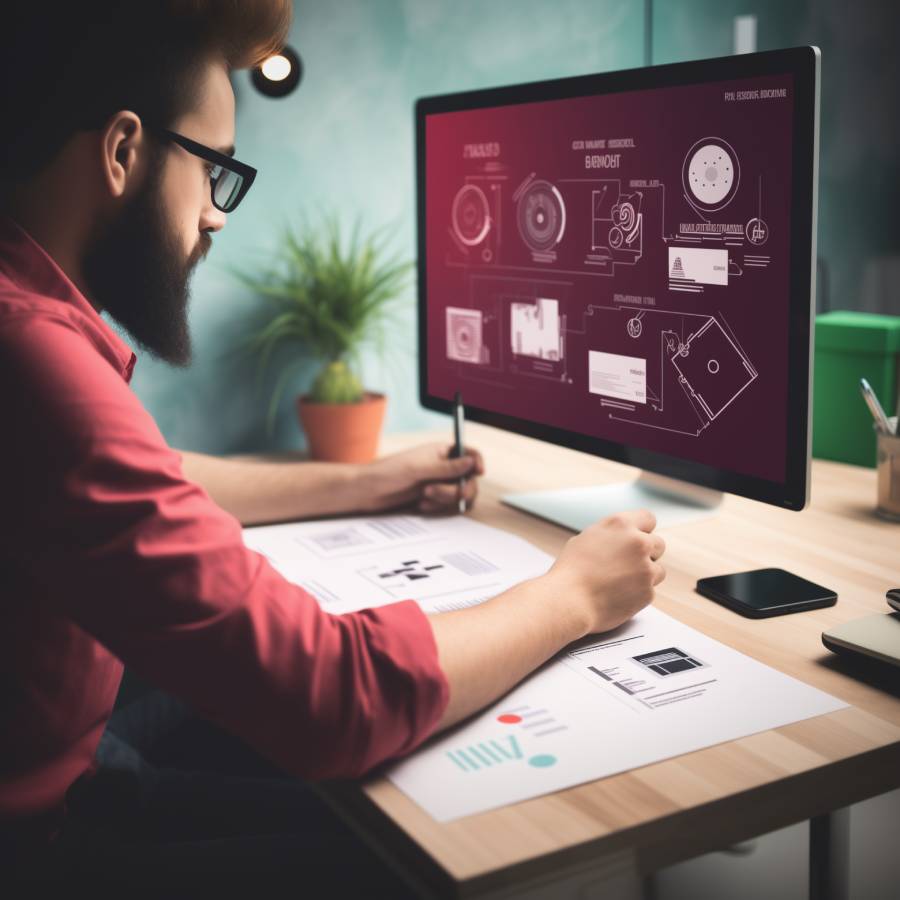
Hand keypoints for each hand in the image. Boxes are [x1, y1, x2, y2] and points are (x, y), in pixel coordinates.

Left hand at [359, 442, 484, 513]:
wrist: (367, 492)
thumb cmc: (389, 473)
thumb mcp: (419, 468)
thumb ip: (448, 467)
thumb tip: (472, 462)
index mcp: (441, 451)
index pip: (469, 453)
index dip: (477, 462)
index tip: (478, 472)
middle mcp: (443, 466)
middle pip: (469, 478)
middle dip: (456, 488)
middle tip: (434, 492)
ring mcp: (439, 483)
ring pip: (460, 495)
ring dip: (446, 499)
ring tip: (424, 498)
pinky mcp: (433, 498)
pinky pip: (448, 506)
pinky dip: (438, 508)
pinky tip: (420, 505)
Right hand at [543, 509, 665, 635]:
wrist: (568, 601)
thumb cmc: (571, 570)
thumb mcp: (587, 538)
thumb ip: (610, 534)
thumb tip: (621, 537)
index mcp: (621, 524)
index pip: (648, 518)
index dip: (642, 530)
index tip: (637, 540)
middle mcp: (638, 542)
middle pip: (658, 544)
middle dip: (647, 554)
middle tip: (628, 565)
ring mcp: (646, 568)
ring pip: (658, 569)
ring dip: (645, 575)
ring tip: (620, 582)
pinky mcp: (648, 592)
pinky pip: (650, 591)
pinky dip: (638, 594)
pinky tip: (617, 596)